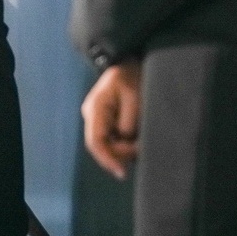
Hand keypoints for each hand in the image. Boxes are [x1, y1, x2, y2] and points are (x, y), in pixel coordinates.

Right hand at [81, 60, 141, 179]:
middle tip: (144, 148)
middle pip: (103, 146)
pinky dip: (127, 142)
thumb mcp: (135, 96)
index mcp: (96, 109)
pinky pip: (114, 138)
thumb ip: (129, 120)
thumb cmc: (132, 77)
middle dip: (123, 153)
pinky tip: (138, 137)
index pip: (96, 142)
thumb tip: (125, 140)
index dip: (108, 160)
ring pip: (109, 144)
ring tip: (144, 139)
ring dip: (126, 148)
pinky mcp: (106, 120)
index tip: (122, 173)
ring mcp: (97, 118)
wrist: (127, 62)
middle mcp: (92, 116)